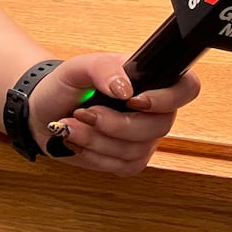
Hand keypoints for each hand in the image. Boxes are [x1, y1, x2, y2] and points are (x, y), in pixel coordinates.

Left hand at [27, 54, 200, 175]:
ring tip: (72, 125)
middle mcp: (156, 110)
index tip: (133, 101)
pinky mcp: (129, 159)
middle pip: (160, 126)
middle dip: (116, 124)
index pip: (187, 88)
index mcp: (154, 80)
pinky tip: (81, 142)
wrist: (43, 113)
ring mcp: (145, 137)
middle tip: (86, 113)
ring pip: (138, 149)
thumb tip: (126, 88)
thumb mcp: (80, 66)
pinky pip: (124, 165)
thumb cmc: (65, 85)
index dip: (168, 99)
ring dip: (98, 140)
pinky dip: (96, 156)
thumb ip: (105, 68)